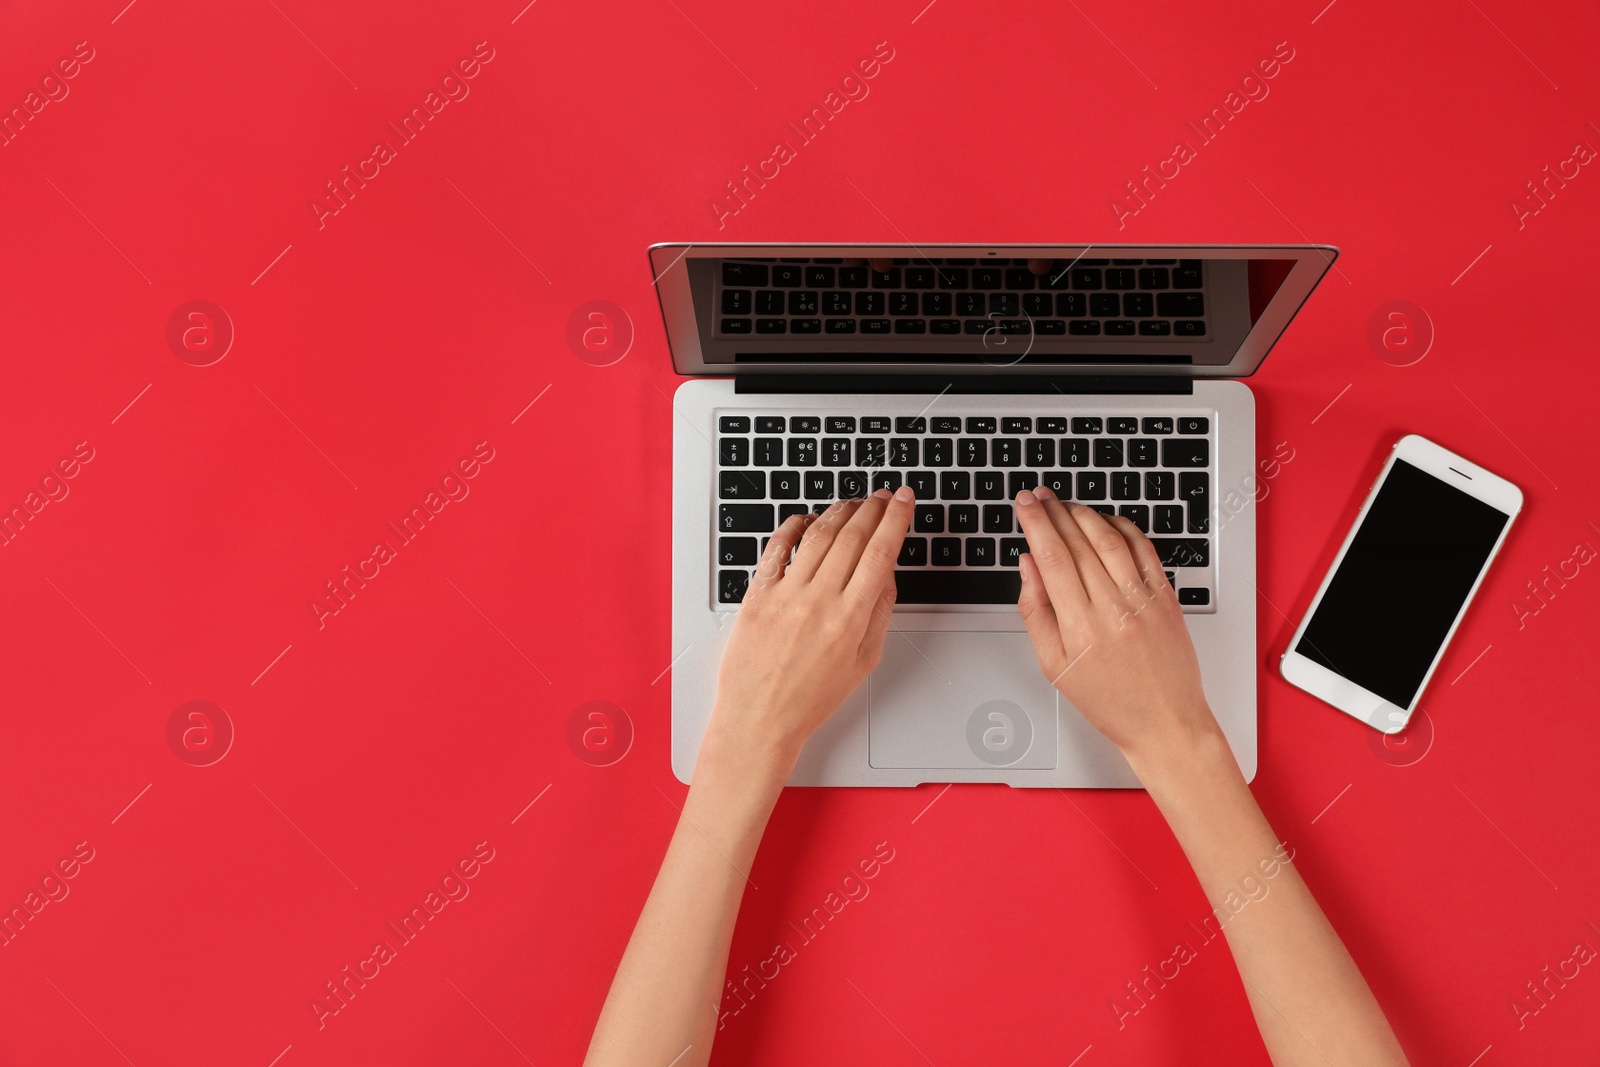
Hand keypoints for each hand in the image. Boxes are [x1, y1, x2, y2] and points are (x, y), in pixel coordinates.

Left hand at [708, 488, 913, 771]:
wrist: (759, 718)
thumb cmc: (809, 698)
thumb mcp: (863, 661)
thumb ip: (879, 613)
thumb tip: (886, 573)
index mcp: (850, 618)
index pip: (881, 552)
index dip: (896, 519)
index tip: (904, 500)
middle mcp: (818, 600)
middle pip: (852, 535)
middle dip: (873, 508)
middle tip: (884, 496)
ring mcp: (785, 594)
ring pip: (818, 534)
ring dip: (840, 511)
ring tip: (854, 503)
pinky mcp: (758, 594)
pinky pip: (777, 547)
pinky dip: (794, 525)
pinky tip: (808, 518)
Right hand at [1012, 484, 1218, 765]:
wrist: (1165, 722)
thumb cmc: (1109, 700)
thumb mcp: (1054, 665)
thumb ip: (1035, 612)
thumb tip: (1027, 567)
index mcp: (1080, 627)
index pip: (1052, 558)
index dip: (1035, 523)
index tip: (1024, 504)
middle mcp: (1113, 609)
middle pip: (1079, 543)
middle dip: (1054, 512)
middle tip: (1039, 495)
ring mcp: (1144, 600)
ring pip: (1111, 539)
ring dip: (1085, 514)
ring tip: (1066, 505)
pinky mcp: (1167, 598)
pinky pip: (1145, 550)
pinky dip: (1124, 528)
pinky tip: (1107, 522)